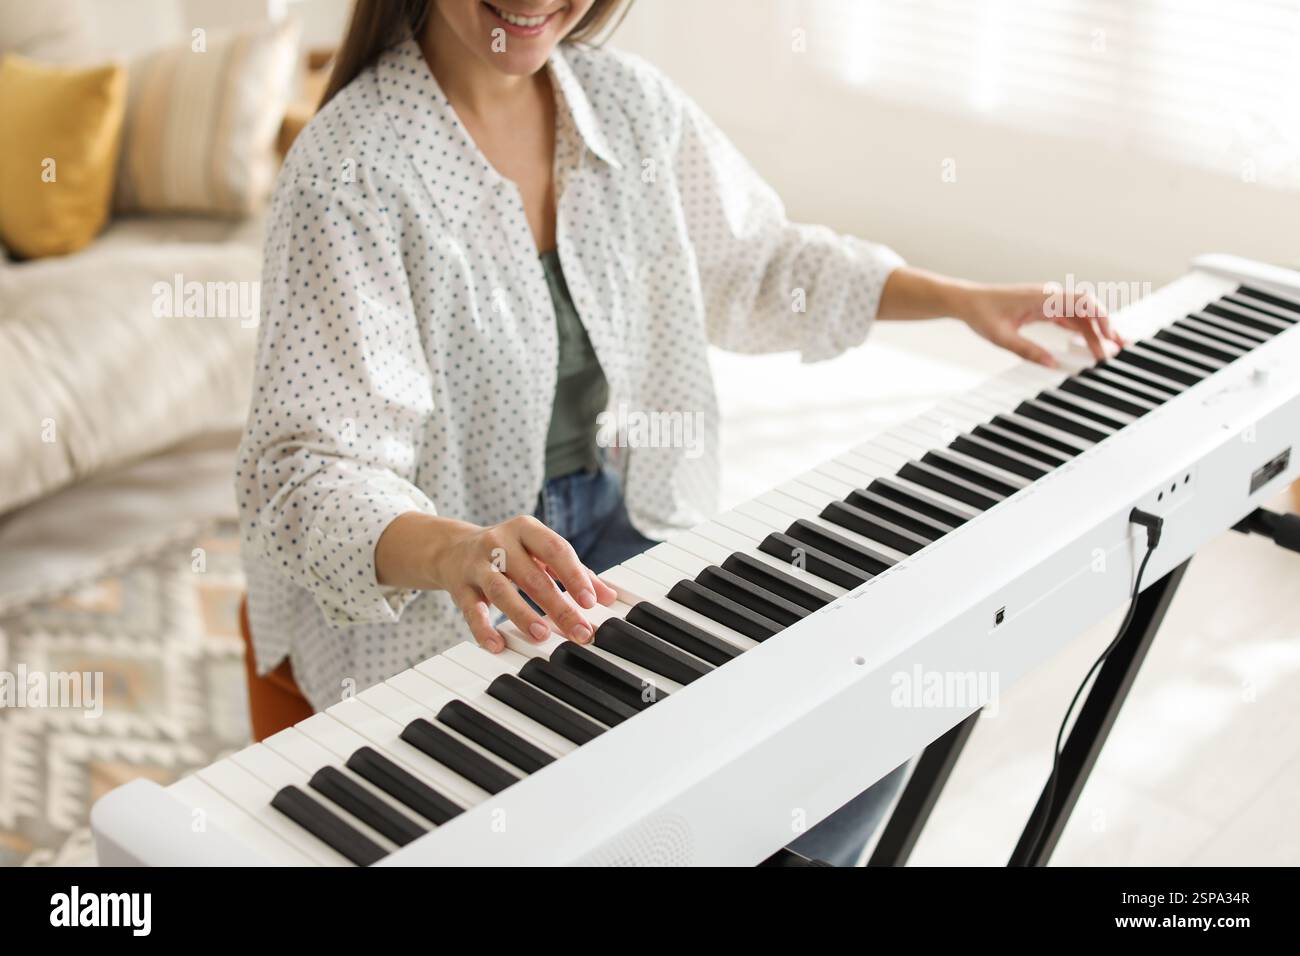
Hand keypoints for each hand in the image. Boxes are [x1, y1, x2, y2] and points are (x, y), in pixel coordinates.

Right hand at [430, 515, 617, 652]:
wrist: (453, 548)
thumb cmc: (509, 552)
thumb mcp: (540, 553)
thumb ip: (574, 572)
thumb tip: (608, 596)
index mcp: (526, 529)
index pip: (555, 550)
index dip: (574, 576)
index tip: (591, 601)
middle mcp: (500, 542)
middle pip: (532, 576)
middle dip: (558, 605)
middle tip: (578, 631)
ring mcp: (478, 565)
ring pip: (502, 591)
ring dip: (523, 614)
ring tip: (542, 635)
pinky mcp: (460, 587)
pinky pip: (471, 610)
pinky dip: (484, 629)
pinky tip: (497, 645)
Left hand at [957, 283, 1125, 367]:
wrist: (966, 301)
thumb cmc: (981, 314)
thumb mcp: (1002, 337)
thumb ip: (1027, 351)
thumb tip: (1052, 366)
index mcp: (1043, 297)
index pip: (1083, 302)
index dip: (1101, 318)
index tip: (1110, 337)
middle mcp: (1050, 296)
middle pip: (1086, 310)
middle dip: (1104, 329)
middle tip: (1116, 351)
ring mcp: (1048, 302)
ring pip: (1080, 315)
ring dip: (1095, 331)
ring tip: (1108, 350)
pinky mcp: (1043, 309)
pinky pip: (1068, 318)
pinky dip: (1081, 330)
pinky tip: (1090, 343)